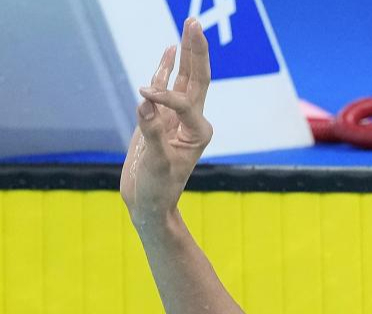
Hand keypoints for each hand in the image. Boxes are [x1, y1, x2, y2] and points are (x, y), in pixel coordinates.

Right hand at [120, 17, 212, 225]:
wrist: (150, 202)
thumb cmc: (158, 188)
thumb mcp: (157, 164)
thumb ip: (152, 134)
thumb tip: (145, 104)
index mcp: (198, 132)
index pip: (185, 102)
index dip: (165, 96)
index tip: (142, 96)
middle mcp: (192, 121)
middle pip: (196, 77)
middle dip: (195, 49)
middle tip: (194, 21)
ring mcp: (177, 118)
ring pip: (184, 79)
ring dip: (185, 52)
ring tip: (190, 26)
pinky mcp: (161, 119)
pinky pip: (166, 88)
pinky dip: (166, 68)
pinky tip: (171, 51)